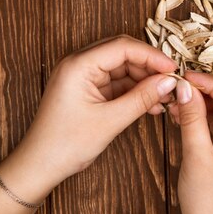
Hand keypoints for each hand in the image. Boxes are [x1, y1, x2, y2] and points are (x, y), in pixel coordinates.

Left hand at [0, 35, 177, 198]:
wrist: (39, 167)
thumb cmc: (64, 144)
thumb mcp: (110, 121)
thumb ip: (141, 98)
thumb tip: (168, 82)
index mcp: (78, 65)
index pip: (123, 47)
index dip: (151, 55)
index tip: (173, 69)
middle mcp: (79, 64)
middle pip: (124, 53)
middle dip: (149, 67)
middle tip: (172, 82)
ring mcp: (83, 76)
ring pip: (123, 68)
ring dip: (144, 81)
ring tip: (164, 97)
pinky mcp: (87, 89)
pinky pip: (116, 82)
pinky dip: (134, 91)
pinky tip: (150, 104)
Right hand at [168, 72, 212, 213]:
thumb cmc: (209, 204)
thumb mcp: (197, 157)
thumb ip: (192, 118)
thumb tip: (185, 88)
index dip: (211, 82)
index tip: (187, 75)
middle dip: (210, 88)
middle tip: (184, 83)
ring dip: (205, 101)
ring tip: (179, 101)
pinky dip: (205, 114)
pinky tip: (185, 113)